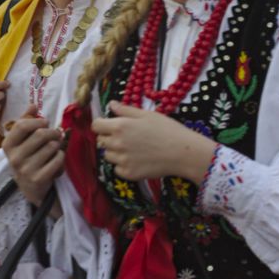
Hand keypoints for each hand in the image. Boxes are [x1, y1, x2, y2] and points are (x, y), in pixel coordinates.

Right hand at [3, 104, 64, 206]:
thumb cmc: (26, 158)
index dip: (38, 121)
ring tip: (56, 146)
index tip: (46, 122)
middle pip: (40, 134)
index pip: (22, 125)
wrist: (29, 187)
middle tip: (57, 133)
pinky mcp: (38, 179)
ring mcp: (25, 169)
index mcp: (8, 145)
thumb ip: (26, 121)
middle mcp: (14, 158)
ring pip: (51, 146)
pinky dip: (61, 156)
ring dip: (58, 144)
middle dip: (53, 131)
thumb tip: (33, 105)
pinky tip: (57, 158)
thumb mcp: (22, 140)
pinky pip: (57, 159)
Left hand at [92, 102, 215, 182]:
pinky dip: (123, 165)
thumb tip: (111, 104)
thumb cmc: (167, 129)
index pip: (96, 126)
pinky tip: (137, 160)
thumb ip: (126, 110)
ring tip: (133, 149)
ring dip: (115, 152)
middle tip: (126, 137)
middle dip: (109, 138)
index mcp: (120, 126)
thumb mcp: (147, 115)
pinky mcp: (129, 174)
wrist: (183, 153)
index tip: (109, 125)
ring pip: (108, 156)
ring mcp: (122, 160)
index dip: (102, 124)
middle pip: (101, 141)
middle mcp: (117, 144)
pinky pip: (117, 169)